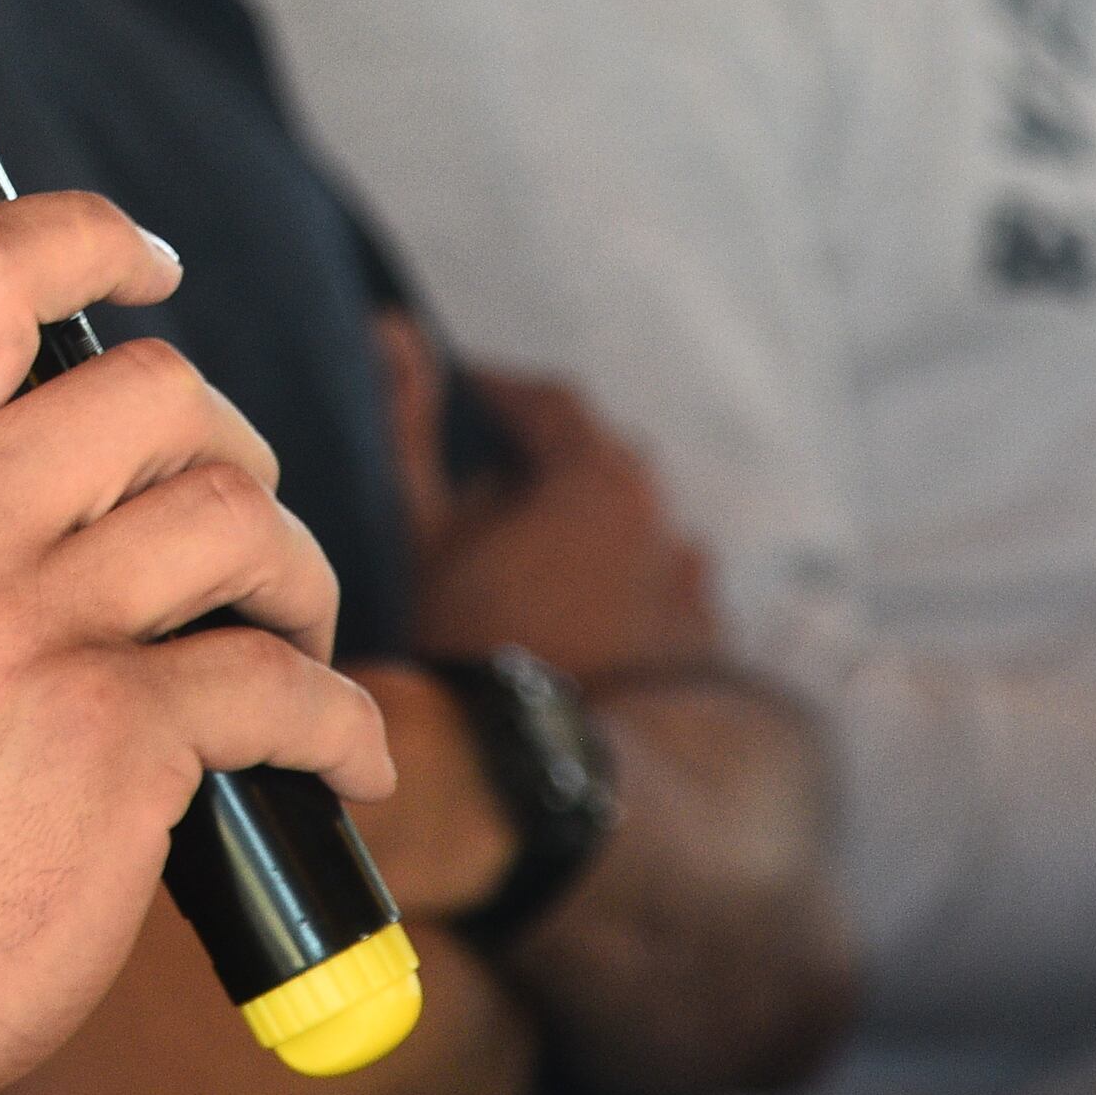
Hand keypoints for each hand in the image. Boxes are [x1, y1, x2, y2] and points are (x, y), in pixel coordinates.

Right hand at [0, 193, 393, 1094]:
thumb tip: (34, 414)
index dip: (85, 238)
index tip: (147, 266)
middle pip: (161, 390)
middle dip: (233, 458)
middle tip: (234, 543)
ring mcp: (31, 628)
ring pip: (242, 518)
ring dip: (298, 583)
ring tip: (286, 641)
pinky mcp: (120, 738)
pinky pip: (287, 684)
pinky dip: (341, 724)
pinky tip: (337, 761)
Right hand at [377, 316, 717, 680]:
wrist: (542, 767)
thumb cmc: (473, 640)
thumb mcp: (422, 526)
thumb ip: (408, 420)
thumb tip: (391, 327)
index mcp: (597, 473)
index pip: (547, 402)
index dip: (498, 394)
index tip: (463, 395)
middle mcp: (662, 516)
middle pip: (597, 463)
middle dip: (545, 466)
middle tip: (486, 496)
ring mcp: (692, 585)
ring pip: (631, 530)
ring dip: (586, 534)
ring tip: (528, 573)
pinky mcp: (704, 644)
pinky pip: (659, 593)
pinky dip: (622, 591)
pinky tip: (573, 627)